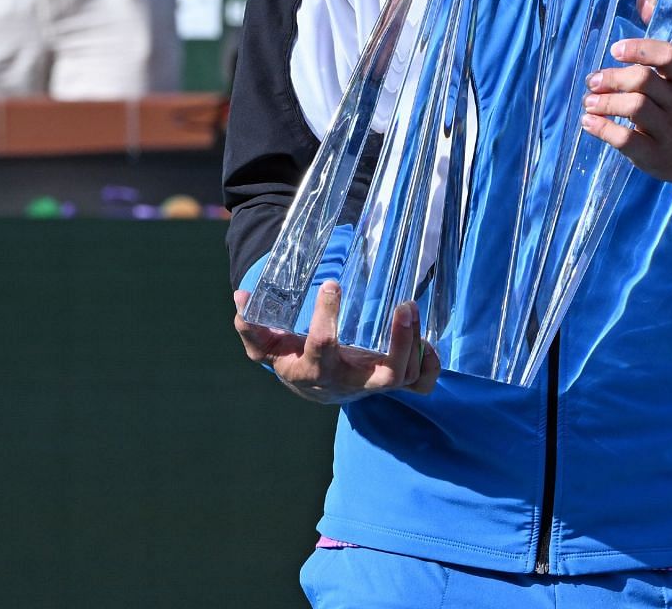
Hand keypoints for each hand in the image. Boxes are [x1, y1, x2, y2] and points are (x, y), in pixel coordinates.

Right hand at [233, 282, 439, 405]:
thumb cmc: (293, 358)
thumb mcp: (269, 346)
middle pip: (384, 376)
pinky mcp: (394, 385)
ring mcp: (374, 385)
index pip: (323, 347)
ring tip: (411, 307)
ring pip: (406, 377)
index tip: (331, 284)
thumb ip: (253, 326)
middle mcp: (350, 382)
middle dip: (399, 344)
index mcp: (316, 370)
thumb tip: (241, 297)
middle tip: (404, 305)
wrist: (315, 387)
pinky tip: (428, 342)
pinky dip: (430, 366)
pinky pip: (422, 385)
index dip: (326, 318)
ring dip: (415, 344)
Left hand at [581, 23, 671, 192]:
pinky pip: (627, 141)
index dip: (640, 50)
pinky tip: (589, 123)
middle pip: (645, 81)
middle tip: (592, 81)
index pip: (669, 56)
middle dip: (613, 78)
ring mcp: (669, 130)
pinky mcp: (655, 155)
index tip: (615, 49)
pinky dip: (603, 130)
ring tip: (588, 102)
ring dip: (606, 103)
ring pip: (635, 108)